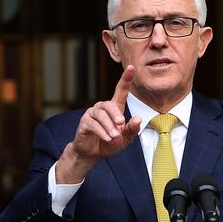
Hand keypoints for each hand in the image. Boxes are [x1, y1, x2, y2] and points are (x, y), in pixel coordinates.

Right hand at [56, 65, 140, 183]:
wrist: (93, 153)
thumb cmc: (110, 143)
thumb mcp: (125, 139)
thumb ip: (131, 130)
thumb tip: (137, 118)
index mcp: (115, 109)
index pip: (120, 91)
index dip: (125, 79)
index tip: (131, 68)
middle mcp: (102, 108)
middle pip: (110, 104)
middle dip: (116, 115)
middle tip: (121, 125)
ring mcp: (92, 114)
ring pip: (101, 115)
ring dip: (109, 126)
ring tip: (114, 136)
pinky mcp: (84, 122)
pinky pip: (93, 124)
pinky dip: (102, 132)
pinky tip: (107, 138)